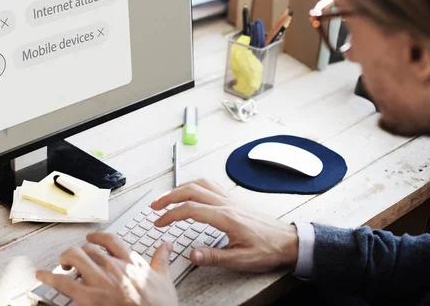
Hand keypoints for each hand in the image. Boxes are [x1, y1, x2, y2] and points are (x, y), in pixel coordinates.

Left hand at [36, 232, 177, 305]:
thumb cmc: (159, 305)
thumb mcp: (164, 280)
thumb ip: (161, 260)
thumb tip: (166, 245)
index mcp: (130, 261)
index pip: (109, 239)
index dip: (97, 237)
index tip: (91, 238)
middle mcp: (113, 266)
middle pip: (88, 248)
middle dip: (79, 252)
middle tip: (75, 259)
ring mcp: (100, 281)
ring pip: (75, 257)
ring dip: (65, 259)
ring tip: (62, 265)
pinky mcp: (88, 297)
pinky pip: (63, 282)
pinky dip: (49, 277)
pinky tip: (42, 275)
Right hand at [150, 179, 297, 272]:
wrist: (288, 241)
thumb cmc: (267, 249)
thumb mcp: (241, 260)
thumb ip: (214, 256)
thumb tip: (192, 254)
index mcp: (225, 217)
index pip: (190, 209)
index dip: (171, 215)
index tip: (159, 222)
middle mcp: (226, 204)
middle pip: (191, 190)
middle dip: (169, 196)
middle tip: (155, 206)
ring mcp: (229, 199)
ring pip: (200, 184)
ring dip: (180, 188)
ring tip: (167, 197)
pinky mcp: (233, 200)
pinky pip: (210, 185)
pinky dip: (195, 184)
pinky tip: (191, 191)